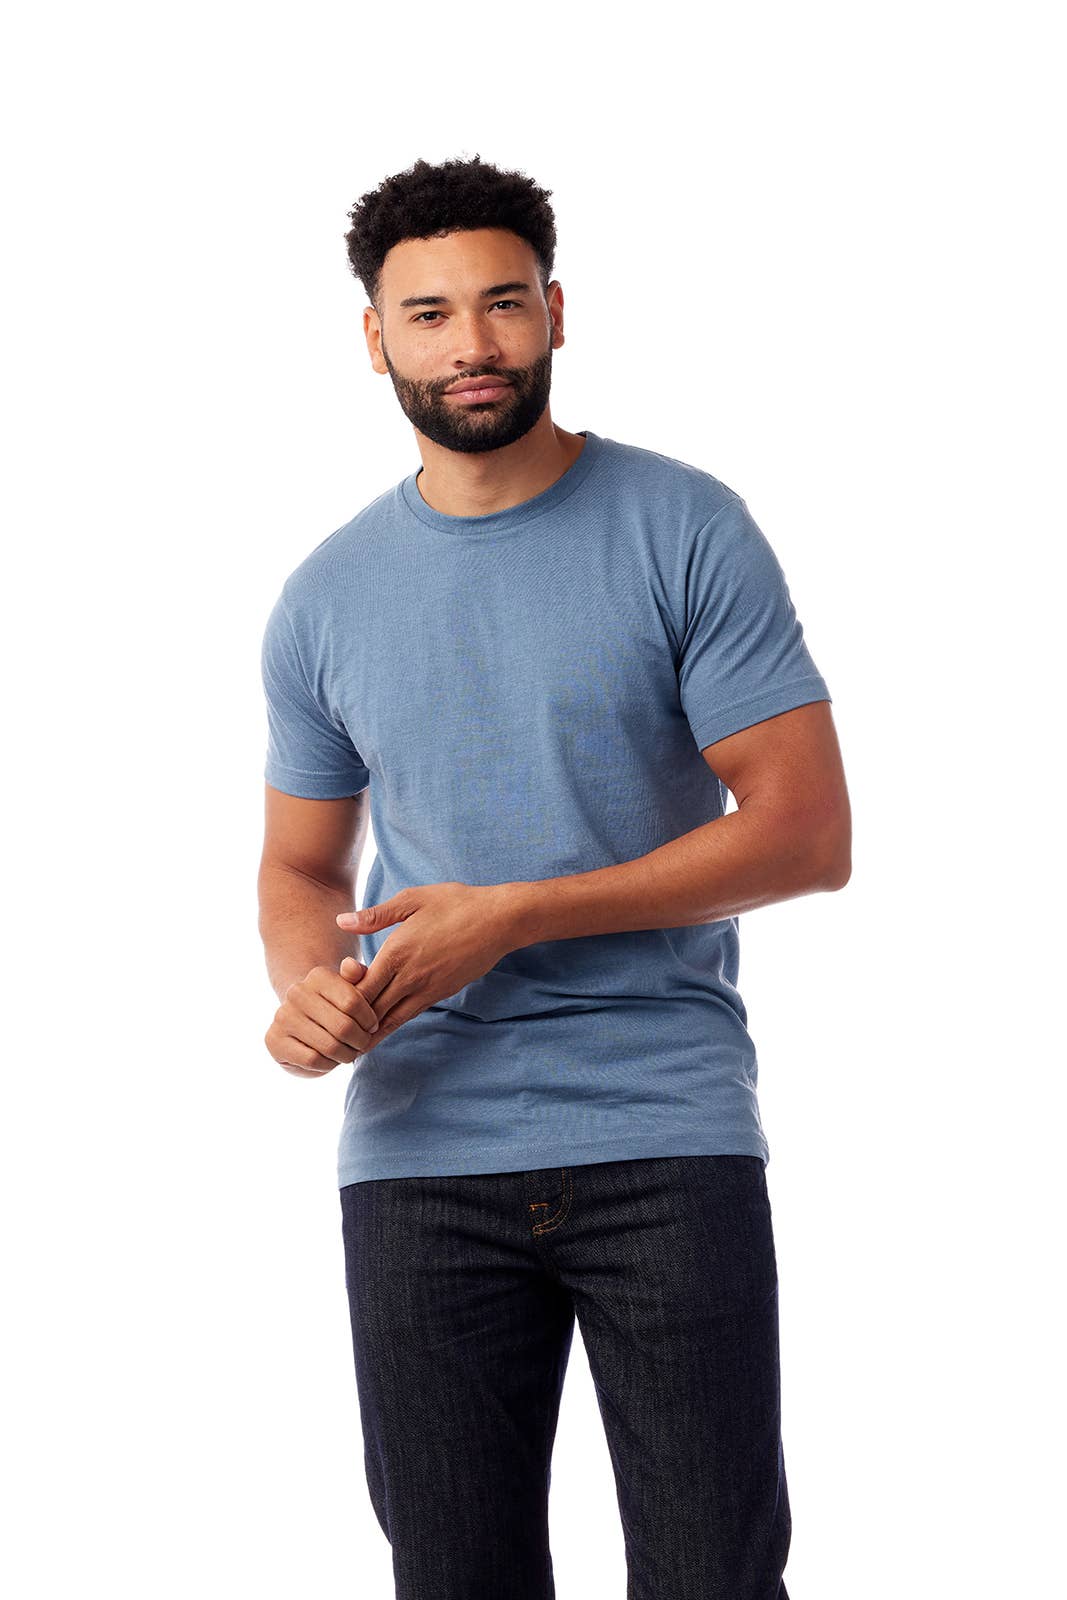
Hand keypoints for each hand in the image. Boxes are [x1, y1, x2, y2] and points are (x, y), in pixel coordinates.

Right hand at [264, 961, 381, 1078]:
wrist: (304, 1023)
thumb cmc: (336, 1006)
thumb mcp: (351, 988)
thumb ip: (358, 976)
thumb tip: (352, 966)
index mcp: (318, 976)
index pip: (353, 1002)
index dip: (369, 1020)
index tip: (372, 1026)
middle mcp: (297, 993)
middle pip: (343, 1026)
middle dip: (360, 1041)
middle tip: (363, 1044)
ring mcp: (282, 1017)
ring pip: (329, 1046)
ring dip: (346, 1055)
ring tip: (349, 1052)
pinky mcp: (274, 1040)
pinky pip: (312, 1060)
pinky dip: (328, 1064)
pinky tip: (330, 1059)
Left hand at [335, 881, 515, 1050]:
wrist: (499, 920)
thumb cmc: (455, 903)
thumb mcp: (412, 900)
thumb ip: (375, 915)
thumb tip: (341, 921)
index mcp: (397, 952)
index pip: (361, 988)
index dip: (343, 1001)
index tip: (328, 1006)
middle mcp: (410, 976)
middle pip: (373, 1010)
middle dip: (352, 1023)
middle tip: (331, 1035)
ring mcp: (428, 988)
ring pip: (392, 1019)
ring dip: (372, 1032)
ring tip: (352, 1047)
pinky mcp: (442, 993)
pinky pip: (411, 1014)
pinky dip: (393, 1024)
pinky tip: (382, 1030)